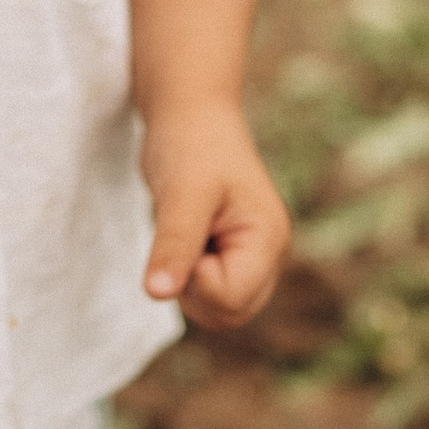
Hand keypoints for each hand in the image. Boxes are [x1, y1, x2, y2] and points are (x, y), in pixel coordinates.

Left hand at [140, 99, 289, 333]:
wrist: (192, 114)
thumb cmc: (191, 145)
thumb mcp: (181, 193)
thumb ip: (174, 244)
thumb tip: (158, 293)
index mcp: (269, 240)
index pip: (231, 300)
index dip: (195, 279)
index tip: (186, 232)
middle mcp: (270, 255)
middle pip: (230, 314)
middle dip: (193, 289)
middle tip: (181, 236)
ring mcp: (254, 258)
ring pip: (218, 310)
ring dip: (189, 284)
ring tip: (185, 233)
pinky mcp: (235, 257)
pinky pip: (210, 293)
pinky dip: (189, 276)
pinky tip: (187, 238)